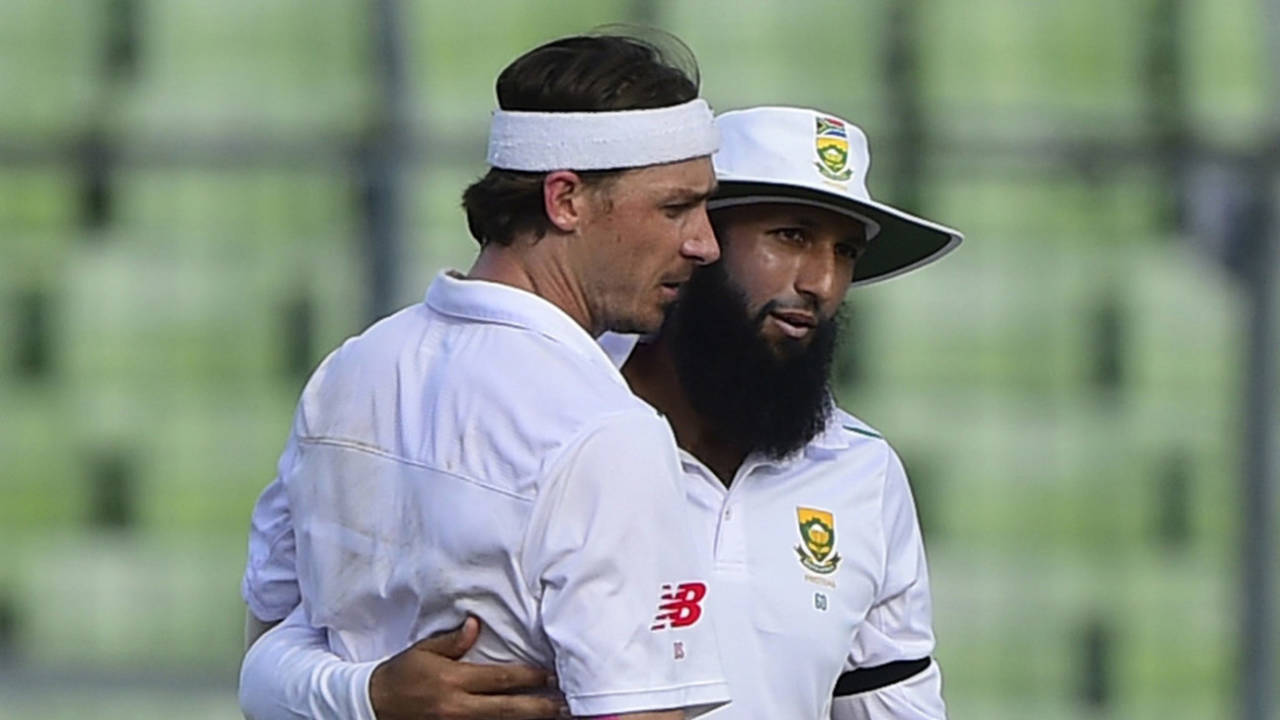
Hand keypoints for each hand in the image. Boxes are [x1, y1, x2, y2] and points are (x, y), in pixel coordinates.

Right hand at [369, 616, 565, 719]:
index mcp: (453, 680)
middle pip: (506, 710)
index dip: (528, 678)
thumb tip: (475, 625)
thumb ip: (452, 641)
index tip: (551, 674)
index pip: (499, 680)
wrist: (372, 706)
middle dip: (539, 707)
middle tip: (566, 704)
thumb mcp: (423, 651)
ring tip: (556, 717)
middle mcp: (457, 706)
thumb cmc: (401, 674)